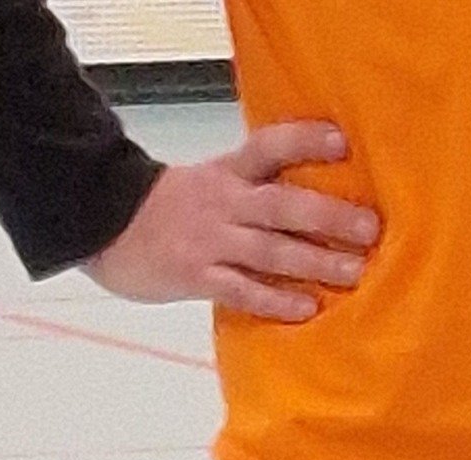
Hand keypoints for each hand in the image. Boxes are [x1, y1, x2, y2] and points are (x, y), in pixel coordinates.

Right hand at [87, 121, 381, 321]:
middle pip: (282, 205)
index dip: (306, 141)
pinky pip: (239, 289)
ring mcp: (208, 241)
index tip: (343, 142)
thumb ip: (251, 188)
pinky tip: (305, 307)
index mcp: (228, 173)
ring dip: (314, 261)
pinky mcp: (193, 276)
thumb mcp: (208, 182)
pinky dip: (274, 299)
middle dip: (329, 217)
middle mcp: (223, 203)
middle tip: (370, 229)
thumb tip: (314, 202)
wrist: (100, 227)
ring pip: (269, 251)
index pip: (270, 147)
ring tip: (354, 272)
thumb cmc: (166, 209)